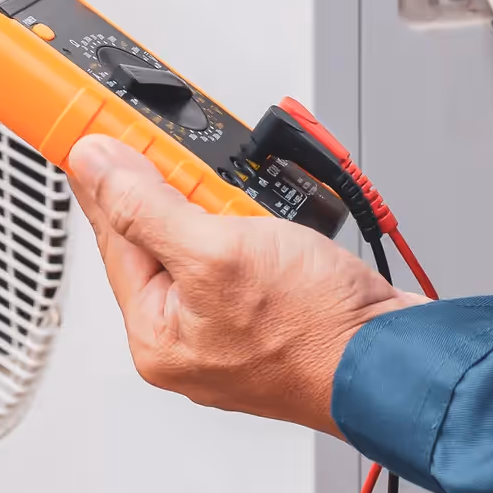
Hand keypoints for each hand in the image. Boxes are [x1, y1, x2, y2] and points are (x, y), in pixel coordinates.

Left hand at [66, 135, 422, 435]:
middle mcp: (187, 339)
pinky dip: (255, 229)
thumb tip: (95, 167)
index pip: (113, 237)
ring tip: (252, 211)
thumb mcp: (216, 252)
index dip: (109, 178)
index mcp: (156, 335)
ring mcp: (229, 329)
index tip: (99, 134)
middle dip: (180, 194)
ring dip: (225, 209)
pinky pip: (244, 255)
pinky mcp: (270, 315)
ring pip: (205, 242)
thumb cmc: (317, 330)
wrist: (397, 358)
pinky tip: (272, 222)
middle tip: (201, 171)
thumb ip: (146, 207)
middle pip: (157, 237)